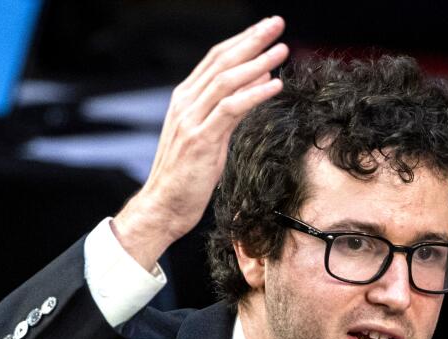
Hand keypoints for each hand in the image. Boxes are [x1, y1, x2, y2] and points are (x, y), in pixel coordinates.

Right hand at [112, 16, 288, 269]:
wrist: (165, 205)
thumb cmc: (188, 175)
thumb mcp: (211, 135)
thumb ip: (229, 108)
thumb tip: (257, 80)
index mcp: (186, 98)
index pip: (216, 59)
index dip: (242, 40)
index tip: (266, 28)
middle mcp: (186, 103)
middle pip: (222, 61)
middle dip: (251, 39)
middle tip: (276, 23)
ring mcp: (191, 119)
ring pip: (227, 80)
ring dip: (257, 62)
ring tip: (282, 51)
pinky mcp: (200, 139)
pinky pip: (231, 109)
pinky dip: (254, 94)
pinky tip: (274, 85)